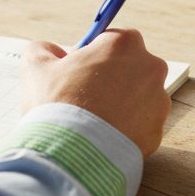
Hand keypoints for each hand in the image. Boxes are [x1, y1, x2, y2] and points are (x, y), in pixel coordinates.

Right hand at [21, 28, 170, 155]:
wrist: (70, 155)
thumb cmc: (55, 105)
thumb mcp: (36, 66)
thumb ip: (44, 50)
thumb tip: (51, 52)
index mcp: (125, 44)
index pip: (112, 40)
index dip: (93, 55)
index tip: (79, 70)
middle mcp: (150, 68)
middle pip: (130, 68)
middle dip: (111, 79)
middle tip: (83, 97)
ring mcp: (158, 103)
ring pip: (138, 98)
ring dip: (120, 106)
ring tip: (90, 122)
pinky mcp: (156, 133)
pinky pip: (139, 127)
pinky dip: (124, 131)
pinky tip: (101, 138)